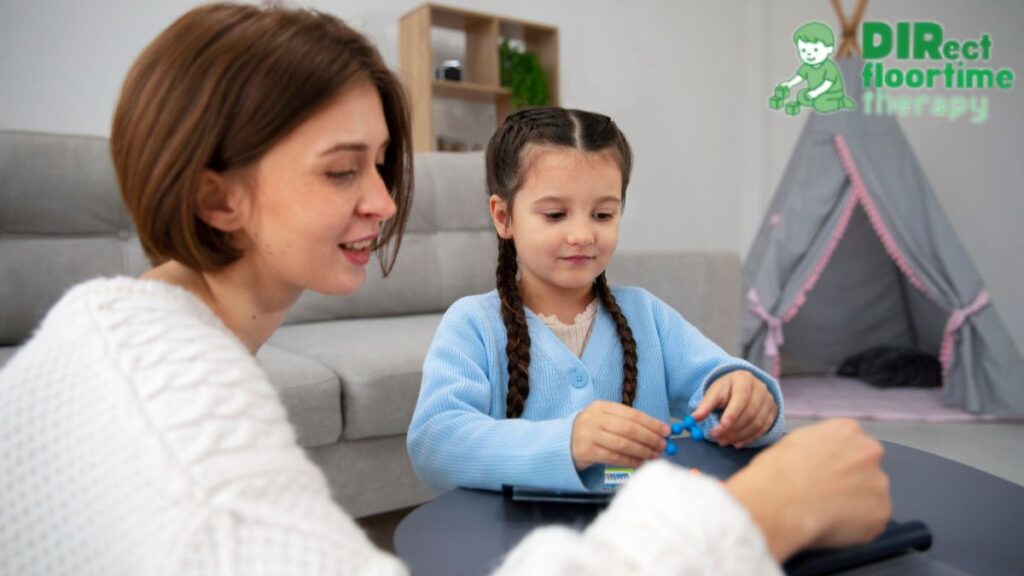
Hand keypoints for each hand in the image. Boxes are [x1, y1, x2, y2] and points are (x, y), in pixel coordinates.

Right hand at [571, 401, 669, 469]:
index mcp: (602, 406)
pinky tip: (640, 463)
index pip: (632, 414)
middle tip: (662, 445)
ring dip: (642, 451)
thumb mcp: (605, 420)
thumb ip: (627, 423)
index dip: (651, 423)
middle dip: (649, 438)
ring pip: (623, 443)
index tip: (666, 431)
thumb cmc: (591, 432)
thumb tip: (657, 432)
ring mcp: (589, 434)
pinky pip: (614, 457)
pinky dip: (630, 461)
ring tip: (654, 455)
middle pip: (629, 428)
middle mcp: (595, 418)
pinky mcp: (586, 451)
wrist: (563, 443)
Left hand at [692, 370, 776, 447]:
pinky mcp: (773, 412)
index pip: (741, 398)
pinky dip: (749, 438)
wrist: (741, 386)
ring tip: (724, 442)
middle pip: (750, 413)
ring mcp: (769, 401)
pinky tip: (737, 443)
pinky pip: (763, 429)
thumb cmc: (726, 389)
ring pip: (757, 423)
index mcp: (744, 379)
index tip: (720, 428)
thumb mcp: (714, 392)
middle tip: (718, 438)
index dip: (732, 414)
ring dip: (739, 436)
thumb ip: (705, 405)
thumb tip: (694, 419)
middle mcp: (761, 388)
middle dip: (733, 429)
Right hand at [726, 419, 890, 560]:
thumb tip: (819, 463)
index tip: (824, 475)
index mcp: (846, 430)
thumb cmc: (777, 473)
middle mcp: (870, 451)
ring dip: (855, 504)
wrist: (780, 502)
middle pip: (865, 468)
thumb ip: (818, 448)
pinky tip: (832, 525)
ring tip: (825, 513)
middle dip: (851, 481)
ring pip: (871, 496)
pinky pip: (871, 521)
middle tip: (826, 495)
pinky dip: (856, 527)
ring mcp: (879, 483)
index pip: (850, 444)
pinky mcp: (882, 513)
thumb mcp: (793, 443)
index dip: (836, 462)